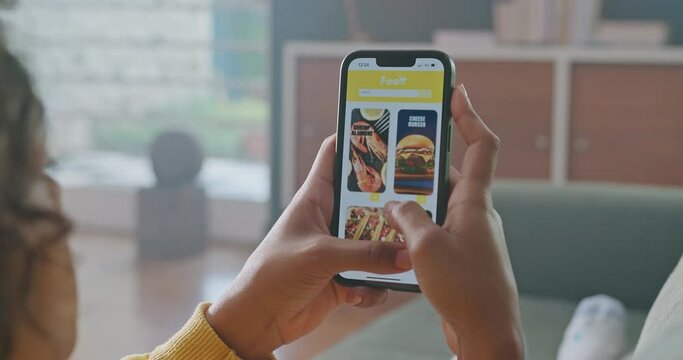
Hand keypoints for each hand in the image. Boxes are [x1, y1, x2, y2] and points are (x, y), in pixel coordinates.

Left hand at [206, 136, 408, 358]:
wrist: (258, 319)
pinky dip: (373, 286)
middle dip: (392, 202)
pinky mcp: (345, 276)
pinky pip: (374, 275)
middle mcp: (331, 217)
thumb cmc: (274, 274)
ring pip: (379, 239)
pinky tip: (358, 295)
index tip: (389, 129)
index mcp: (315, 197)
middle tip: (421, 200)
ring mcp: (340, 247)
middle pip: (369, 198)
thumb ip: (365, 253)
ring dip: (390, 252)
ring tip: (400, 261)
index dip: (358, 138)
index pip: (336, 153)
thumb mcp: (320, 255)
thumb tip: (406, 254)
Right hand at [385, 85, 523, 358]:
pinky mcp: (460, 256)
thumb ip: (406, 216)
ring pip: (438, 204)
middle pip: (451, 173)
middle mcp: (475, 213)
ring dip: (413, 198)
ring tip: (384, 194)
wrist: (486, 333)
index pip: (481, 145)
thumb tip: (393, 203)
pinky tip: (393, 233)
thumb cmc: (466, 289)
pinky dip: (416, 225)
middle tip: (395, 150)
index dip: (469, 115)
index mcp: (475, 201)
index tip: (455, 93)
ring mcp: (468, 235)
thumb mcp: (426, 246)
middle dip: (422, 162)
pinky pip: (435, 229)